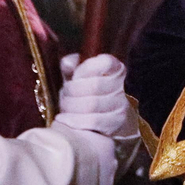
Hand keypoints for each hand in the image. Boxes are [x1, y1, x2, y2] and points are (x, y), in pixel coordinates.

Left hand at [56, 53, 140, 175]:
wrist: (102, 120)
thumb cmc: (85, 95)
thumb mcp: (78, 78)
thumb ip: (72, 67)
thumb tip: (68, 63)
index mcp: (114, 69)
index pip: (105, 62)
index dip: (87, 68)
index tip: (75, 75)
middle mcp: (121, 86)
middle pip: (94, 85)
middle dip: (72, 91)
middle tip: (63, 96)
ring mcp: (120, 105)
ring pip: (92, 104)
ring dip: (71, 107)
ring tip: (64, 108)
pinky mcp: (116, 122)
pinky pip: (93, 121)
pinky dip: (74, 120)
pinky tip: (65, 119)